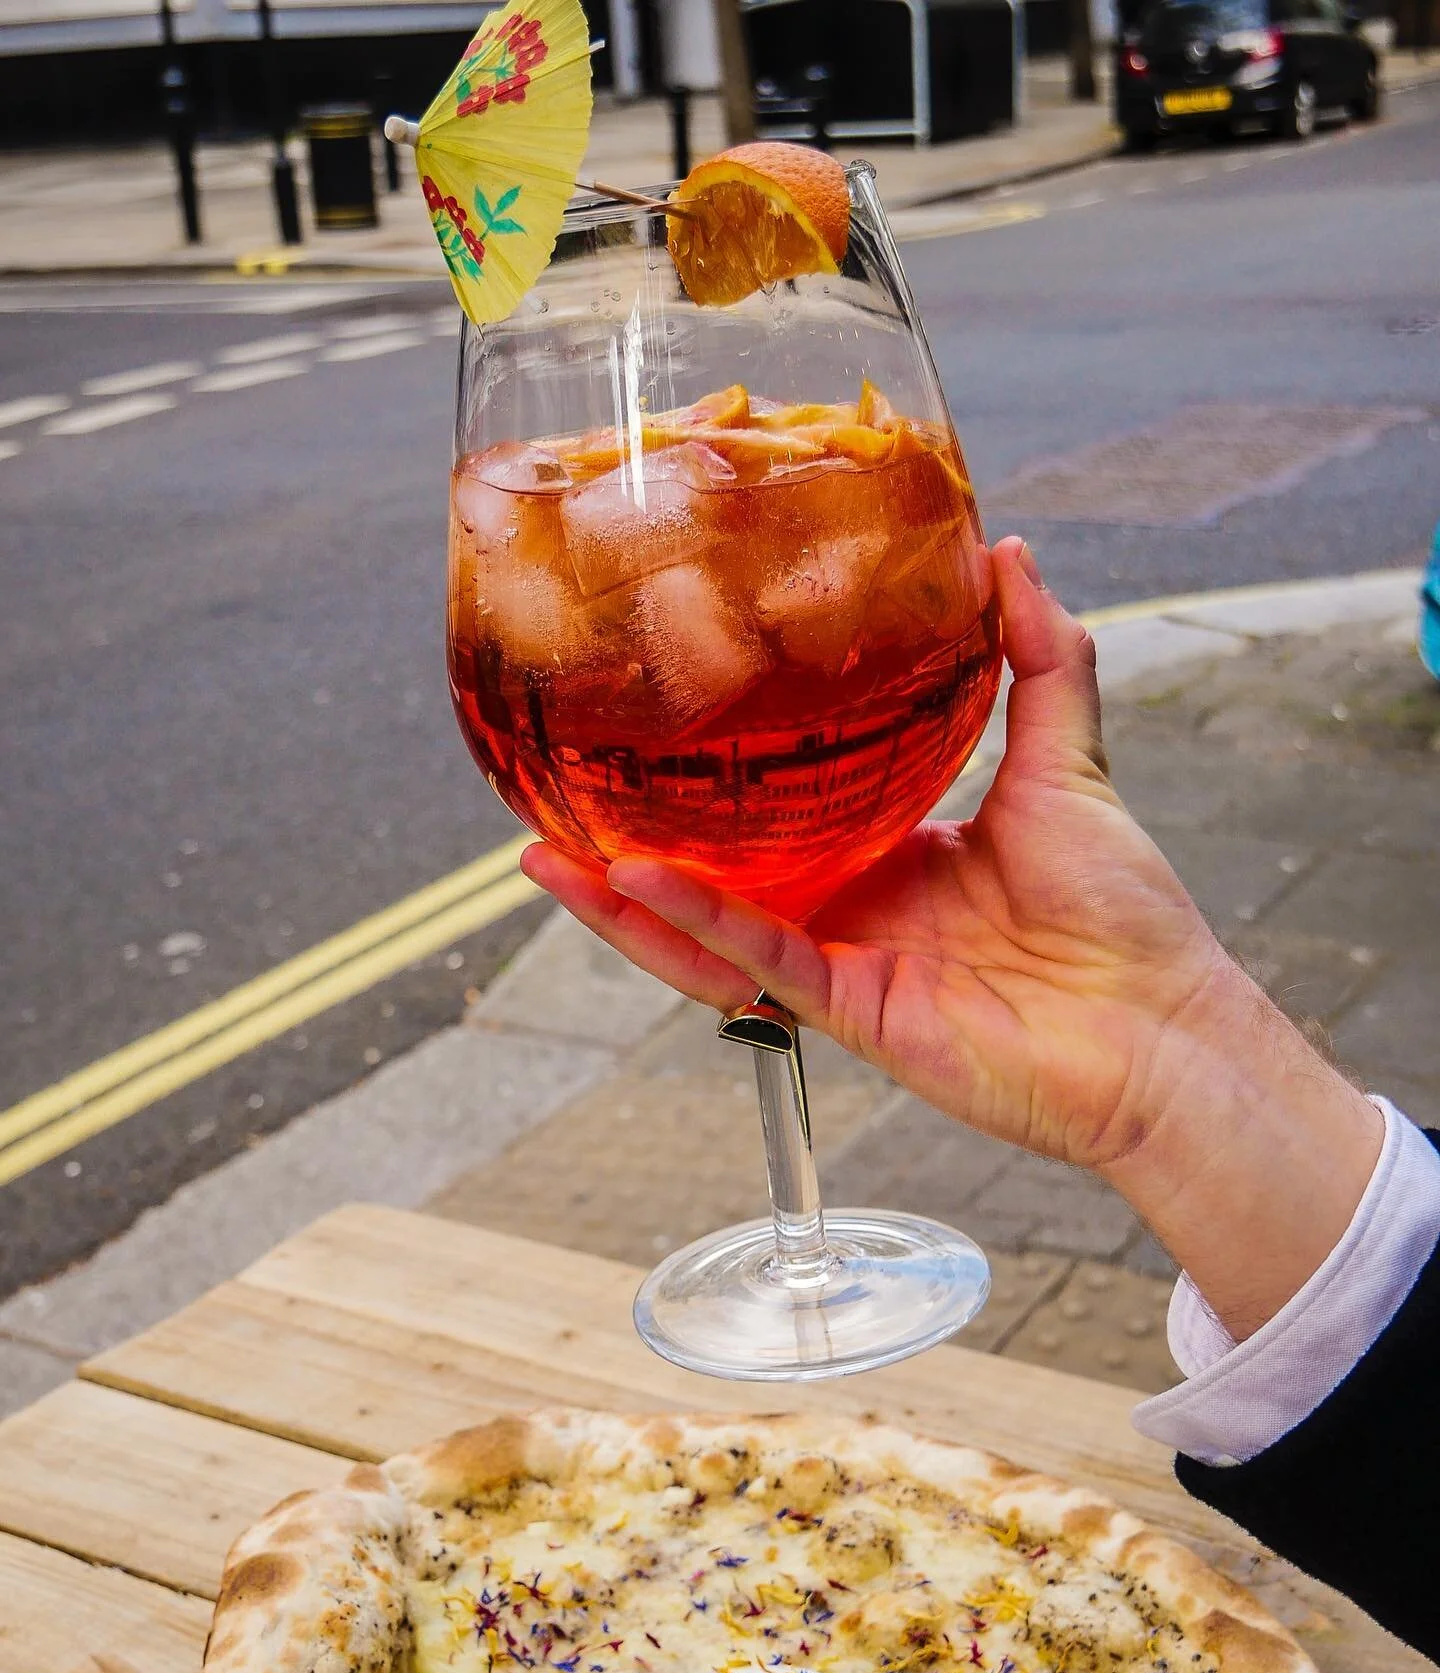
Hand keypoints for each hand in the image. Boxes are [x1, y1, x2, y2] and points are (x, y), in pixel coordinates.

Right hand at [524, 539, 1221, 1168]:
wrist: (1164, 1025)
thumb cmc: (1127, 913)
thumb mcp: (1073, 761)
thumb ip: (1039, 659)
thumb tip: (1008, 554)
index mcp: (888, 859)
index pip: (776, 820)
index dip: (711, 785)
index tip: (655, 729)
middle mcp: (851, 913)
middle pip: (715, 882)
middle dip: (628, 852)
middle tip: (556, 798)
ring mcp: (843, 967)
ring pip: (707, 935)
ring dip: (621, 903)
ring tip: (544, 856)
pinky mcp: (852, 1011)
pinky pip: (757, 961)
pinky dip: (694, 922)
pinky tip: (634, 877)